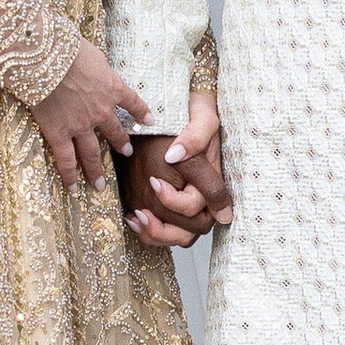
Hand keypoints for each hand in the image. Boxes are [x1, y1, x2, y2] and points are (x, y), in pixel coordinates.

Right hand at [32, 41, 155, 190]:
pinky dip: (68, 174)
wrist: (48, 60)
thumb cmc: (69, 49)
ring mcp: (80, 125)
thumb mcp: (93, 54)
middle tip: (127, 153)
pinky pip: (65, 159)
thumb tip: (93, 64)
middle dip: (121, 144)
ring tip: (100, 183)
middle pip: (115, 132)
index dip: (141, 111)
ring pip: (92, 153)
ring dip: (97, 169)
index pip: (132, 102)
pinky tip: (72, 186)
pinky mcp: (59, 133)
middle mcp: (101, 111)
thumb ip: (97, 65)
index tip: (149, 120)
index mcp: (112, 88)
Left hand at [118, 92, 233, 248]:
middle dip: (167, 227)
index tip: (154, 182)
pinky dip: (150, 233)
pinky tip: (133, 218)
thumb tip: (176, 155)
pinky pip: (166, 233)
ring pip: (180, 236)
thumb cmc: (192, 112)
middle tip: (143, 212)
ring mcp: (186, 202)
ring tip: (137, 218)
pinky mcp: (169, 206)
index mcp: (211, 176)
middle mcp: (201, 194)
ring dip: (158, 234)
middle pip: (193, 229)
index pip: (202, 203)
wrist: (178, 108)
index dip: (177, 201)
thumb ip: (194, 136)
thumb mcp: (200, 116)